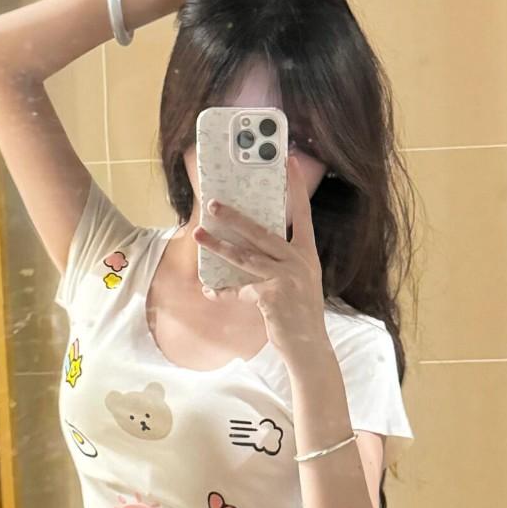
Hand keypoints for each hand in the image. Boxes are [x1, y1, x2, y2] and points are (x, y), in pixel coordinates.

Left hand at [192, 155, 328, 369]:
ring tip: (197, 235)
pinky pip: (239, 289)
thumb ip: (281, 260)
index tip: (289, 161)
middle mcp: (298, 261)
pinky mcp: (272, 295)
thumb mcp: (299, 279)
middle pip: (262, 231)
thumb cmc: (299, 311)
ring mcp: (286, 278)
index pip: (302, 213)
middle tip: (212, 204)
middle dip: (234, 216)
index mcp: (306, 253)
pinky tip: (209, 290)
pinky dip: (222, 290)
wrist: (309, 345)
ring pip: (244, 256)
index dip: (295, 187)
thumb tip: (251, 242)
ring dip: (218, 245)